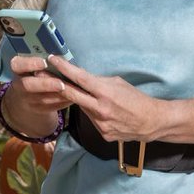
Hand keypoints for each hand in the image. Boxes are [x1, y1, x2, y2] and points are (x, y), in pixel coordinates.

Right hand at [7, 55, 72, 114]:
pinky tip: (73, 98)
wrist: (29, 93)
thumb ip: (47, 61)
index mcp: (18, 68)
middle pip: (28, 85)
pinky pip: (50, 107)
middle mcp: (19, 84)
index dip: (30, 64)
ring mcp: (26, 99)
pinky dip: (62, 102)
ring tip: (72, 91)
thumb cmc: (37, 71)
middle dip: (46, 84)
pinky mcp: (36, 109)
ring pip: (41, 99)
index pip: (18, 65)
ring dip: (58, 95)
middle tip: (61, 84)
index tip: (44, 62)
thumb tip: (63, 59)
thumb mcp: (36, 64)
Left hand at [46, 54, 161, 142]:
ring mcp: (100, 124)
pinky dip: (94, 113)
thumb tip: (82, 78)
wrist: (151, 122)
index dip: (64, 68)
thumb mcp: (118, 83)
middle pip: (72, 95)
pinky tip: (105, 112)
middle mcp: (100, 109)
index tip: (52, 59)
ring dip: (82, 101)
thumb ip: (98, 82)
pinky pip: (92, 120)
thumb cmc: (136, 98)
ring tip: (90, 96)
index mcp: (106, 92)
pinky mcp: (102, 134)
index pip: (80, 78)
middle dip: (56, 84)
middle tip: (42, 75)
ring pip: (82, 108)